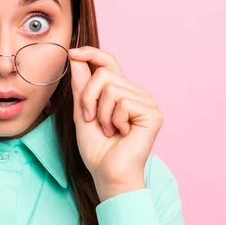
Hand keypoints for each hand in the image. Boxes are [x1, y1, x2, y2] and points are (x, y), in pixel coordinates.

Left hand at [68, 46, 163, 200]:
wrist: (106, 172)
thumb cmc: (96, 147)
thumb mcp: (82, 111)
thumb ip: (81, 85)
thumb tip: (75, 56)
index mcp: (121, 91)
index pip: (108, 61)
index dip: (91, 53)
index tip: (73, 52)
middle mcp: (136, 93)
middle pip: (103, 73)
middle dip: (88, 96)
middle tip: (90, 118)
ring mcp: (147, 102)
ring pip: (111, 87)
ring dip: (101, 113)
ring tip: (108, 130)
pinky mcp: (152, 114)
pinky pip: (123, 102)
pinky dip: (114, 120)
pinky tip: (121, 133)